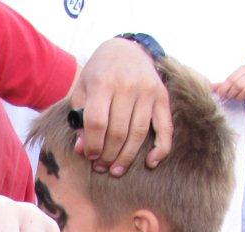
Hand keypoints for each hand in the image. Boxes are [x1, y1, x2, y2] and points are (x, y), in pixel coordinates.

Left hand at [70, 37, 172, 175]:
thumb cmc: (99, 74)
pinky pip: (165, 127)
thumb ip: (79, 119)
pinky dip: (160, 148)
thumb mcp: (82, 91)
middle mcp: (127, 86)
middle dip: (108, 155)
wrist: (126, 49)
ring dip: (127, 157)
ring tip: (116, 170)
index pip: (97, 123)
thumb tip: (82, 149)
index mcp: (103, 83)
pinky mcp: (162, 96)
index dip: (93, 145)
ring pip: (138, 134)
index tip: (90, 156)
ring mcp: (147, 91)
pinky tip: (150, 162)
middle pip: (118, 132)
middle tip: (101, 167)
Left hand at [214, 65, 244, 107]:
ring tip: (240, 98)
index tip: (222, 94)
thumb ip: (220, 86)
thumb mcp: (231, 88)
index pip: (232, 78)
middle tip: (231, 97)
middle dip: (232, 94)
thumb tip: (207, 86)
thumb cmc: (242, 92)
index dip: (225, 89)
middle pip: (239, 85)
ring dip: (240, 98)